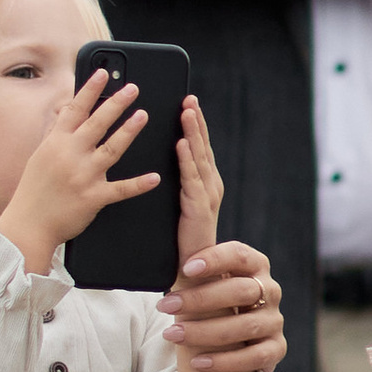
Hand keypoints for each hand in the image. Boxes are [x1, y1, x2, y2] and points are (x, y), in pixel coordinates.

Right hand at [0, 70, 159, 274]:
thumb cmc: (34, 190)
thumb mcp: (40, 156)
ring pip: (111, 149)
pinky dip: (138, 184)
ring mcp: (83, 176)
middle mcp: (70, 156)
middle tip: (132, 88)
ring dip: (128, 131)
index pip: (74, 110)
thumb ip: (57, 136)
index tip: (102, 73)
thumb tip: (67, 113)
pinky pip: (120, 190)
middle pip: (97, 124)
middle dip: (116, 103)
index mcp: (55, 143)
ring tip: (143, 115)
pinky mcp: (93, 198)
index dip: (89, 89)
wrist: (28, 225)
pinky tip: (154, 177)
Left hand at [162, 236, 285, 371]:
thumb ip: (193, 250)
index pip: (239, 255)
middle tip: (165, 305)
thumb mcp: (202, 275)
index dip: (215, 260)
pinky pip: (256, 357)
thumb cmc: (210, 296)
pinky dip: (226, 361)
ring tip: (172, 335)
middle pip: (240, 292)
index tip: (186, 268)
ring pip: (245, 327)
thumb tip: (173, 213)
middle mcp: (270, 290)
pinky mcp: (276, 348)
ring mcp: (274, 320)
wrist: (230, 335)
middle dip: (200, 299)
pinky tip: (197, 362)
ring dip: (205, 332)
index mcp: (254, 265)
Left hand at [175, 92, 223, 266]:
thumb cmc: (183, 241)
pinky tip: (181, 144)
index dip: (195, 124)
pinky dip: (186, 160)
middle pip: (202, 147)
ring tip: (186, 112)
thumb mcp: (178, 205)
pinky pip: (191, 179)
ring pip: (198, 158)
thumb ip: (176, 184)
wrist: (194, 273)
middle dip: (195, 121)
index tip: (187, 101)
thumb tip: (160, 160)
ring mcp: (206, 196)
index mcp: (205, 183)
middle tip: (188, 98)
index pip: (198, 148)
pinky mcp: (198, 208)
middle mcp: (210, 185)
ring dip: (192, 133)